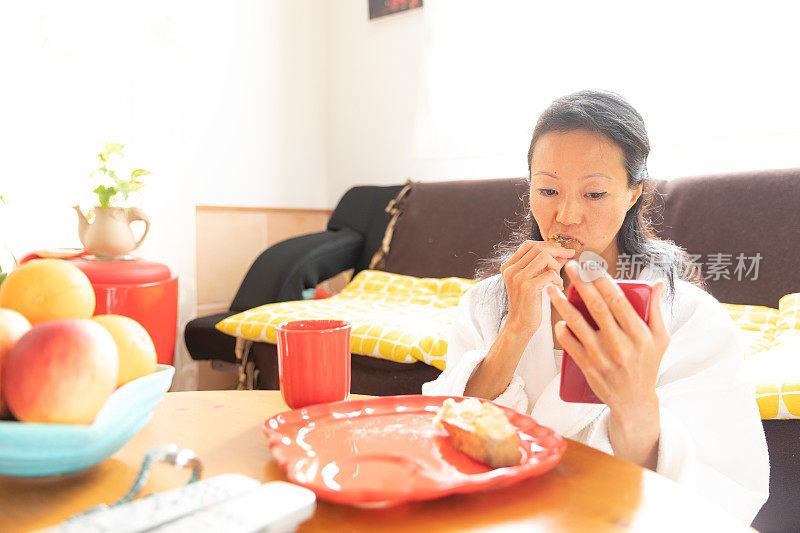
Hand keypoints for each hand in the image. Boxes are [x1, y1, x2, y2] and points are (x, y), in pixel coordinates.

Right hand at [500, 240, 574, 338]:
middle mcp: (511, 270)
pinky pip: (550, 274)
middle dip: (557, 250)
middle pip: (537, 248)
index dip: (546, 244)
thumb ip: (545, 266)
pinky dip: (558, 279)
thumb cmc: (529, 304)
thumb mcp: (535, 281)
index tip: (561, 249)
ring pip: (544, 257)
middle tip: (570, 254)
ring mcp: (518, 278)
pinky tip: (557, 288)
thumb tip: (564, 253)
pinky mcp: (527, 287)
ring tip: (558, 277)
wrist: (520, 326)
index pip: (528, 245)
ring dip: (557, 265)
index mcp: (509, 266)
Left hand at [545, 260, 669, 412]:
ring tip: (551, 288)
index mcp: (640, 334)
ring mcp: (602, 357)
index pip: (617, 300)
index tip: (591, 265)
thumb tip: (657, 283)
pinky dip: (562, 330)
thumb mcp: (660, 339)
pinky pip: (569, 344)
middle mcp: (620, 344)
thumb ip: (657, 310)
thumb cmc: (647, 365)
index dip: (602, 280)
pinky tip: (559, 320)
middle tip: (569, 266)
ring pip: (577, 323)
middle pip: (595, 306)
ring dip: (561, 303)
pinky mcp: (587, 367)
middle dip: (580, 282)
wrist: (634, 402)